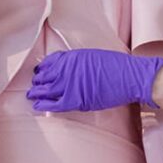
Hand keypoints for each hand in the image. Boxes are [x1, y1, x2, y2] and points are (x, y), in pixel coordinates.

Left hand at [28, 48, 162, 111]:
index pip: (50, 62)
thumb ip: (79, 62)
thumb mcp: (94, 57)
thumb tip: (70, 69)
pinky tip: (37, 106)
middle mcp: (67, 69)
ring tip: (31, 96)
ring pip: (45, 90)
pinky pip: (53, 104)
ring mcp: (70, 84)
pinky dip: (43, 105)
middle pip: (45, 76)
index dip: (42, 68)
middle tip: (33, 85)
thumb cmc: (118, 67)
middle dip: (37, 81)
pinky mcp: (75, 99)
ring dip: (36, 93)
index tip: (39, 72)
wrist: (130, 77)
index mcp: (72, 57)